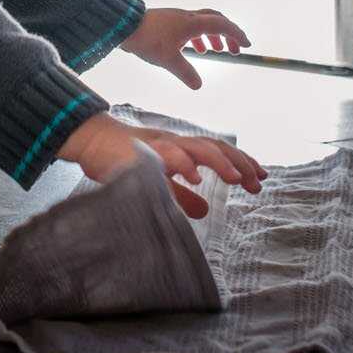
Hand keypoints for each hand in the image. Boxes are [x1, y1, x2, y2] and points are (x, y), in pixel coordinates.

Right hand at [57, 112, 263, 219]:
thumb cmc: (124, 159)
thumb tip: (206, 211)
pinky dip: (184, 164)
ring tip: (238, 178)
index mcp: (181, 149)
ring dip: (220, 161)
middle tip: (258, 181)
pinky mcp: (144, 151)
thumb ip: (181, 195)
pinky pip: (167, 155)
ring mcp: (161, 145)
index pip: (218, 151)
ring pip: (197, 147)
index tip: (261, 178)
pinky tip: (196, 177)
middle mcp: (176, 142)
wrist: (91, 141)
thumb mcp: (158, 182)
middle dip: (240, 162)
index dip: (241, 162)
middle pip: (215, 147)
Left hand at [119, 6, 250, 89]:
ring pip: (202, 23)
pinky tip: (193, 49)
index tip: (246, 44)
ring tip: (215, 51)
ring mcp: (177, 18)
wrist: (123, 25)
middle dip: (227, 34)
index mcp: (192, 23)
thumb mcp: (168, 60)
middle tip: (234, 49)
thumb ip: (186, 73)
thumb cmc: (147, 40)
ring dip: (212, 36)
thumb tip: (198, 86)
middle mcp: (187, 17)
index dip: (236, 34)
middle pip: (215, 21)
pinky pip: (190, 27)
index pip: (221, 25)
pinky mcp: (168, 21)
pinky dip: (197, 37)